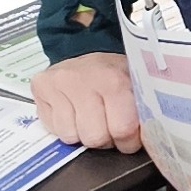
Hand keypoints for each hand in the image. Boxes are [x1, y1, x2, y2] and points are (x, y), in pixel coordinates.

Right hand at [26, 52, 141, 154]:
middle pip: (94, 137)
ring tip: (88, 117)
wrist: (84, 48)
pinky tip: (72, 112)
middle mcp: (83, 79)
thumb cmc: (111, 75)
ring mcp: (58, 82)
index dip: (128, 141)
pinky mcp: (40, 86)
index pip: (123, 129)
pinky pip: (53, 128)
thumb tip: (150, 142)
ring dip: (82, 134)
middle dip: (104, 139)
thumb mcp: (134, 88)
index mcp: (113, 80)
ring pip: (71, 136)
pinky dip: (65, 126)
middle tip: (107, 124)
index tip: (129, 135)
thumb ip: (142, 114)